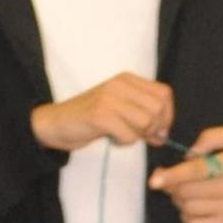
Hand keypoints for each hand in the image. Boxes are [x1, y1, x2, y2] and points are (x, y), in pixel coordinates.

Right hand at [31, 73, 173, 154]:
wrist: (56, 123)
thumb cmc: (90, 119)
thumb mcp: (120, 110)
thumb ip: (143, 116)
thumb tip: (164, 134)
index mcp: (127, 79)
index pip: (164, 94)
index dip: (167, 115)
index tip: (157, 130)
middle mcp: (119, 85)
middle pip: (158, 109)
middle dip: (154, 128)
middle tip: (138, 135)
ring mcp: (109, 98)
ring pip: (146, 122)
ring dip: (137, 136)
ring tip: (122, 135)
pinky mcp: (100, 115)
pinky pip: (129, 135)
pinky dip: (124, 142)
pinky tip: (112, 138)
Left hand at [151, 123, 222, 222]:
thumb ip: (210, 136)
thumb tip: (188, 155)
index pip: (196, 170)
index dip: (172, 176)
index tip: (155, 179)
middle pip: (187, 192)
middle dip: (172, 187)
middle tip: (171, 181)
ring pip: (188, 209)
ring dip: (179, 201)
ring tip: (184, 192)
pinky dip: (187, 217)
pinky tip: (193, 207)